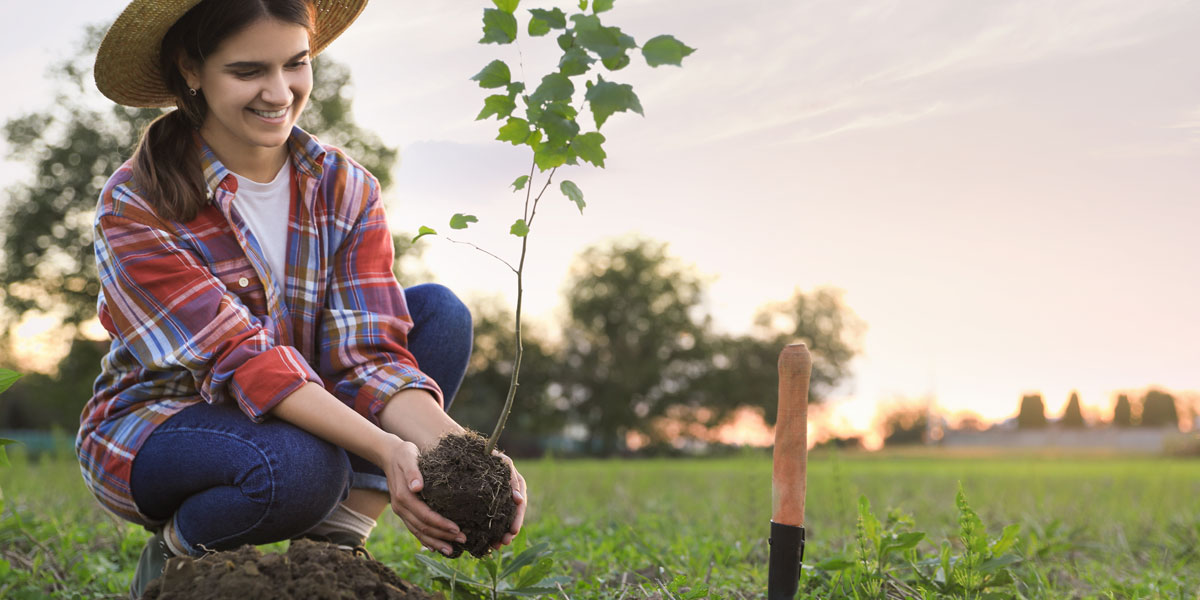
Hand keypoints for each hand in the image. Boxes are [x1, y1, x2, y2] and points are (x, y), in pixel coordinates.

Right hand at [378, 435, 465, 555]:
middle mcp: (400, 507)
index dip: (440, 524)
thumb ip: (413, 471)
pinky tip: (435, 547)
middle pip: (422, 527)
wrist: (390, 455)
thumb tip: (417, 486)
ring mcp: (401, 511)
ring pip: (418, 532)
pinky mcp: (404, 511)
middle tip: (463, 540)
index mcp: (403, 496)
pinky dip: (425, 539)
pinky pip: (414, 529)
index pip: (424, 515)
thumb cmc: (404, 454)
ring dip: (435, 542)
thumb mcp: (409, 457)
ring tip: (451, 550)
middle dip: (442, 536)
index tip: (457, 529)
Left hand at [492, 451, 527, 548]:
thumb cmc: (486, 453)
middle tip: (505, 542)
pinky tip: (489, 543)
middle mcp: (511, 492)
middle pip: (514, 514)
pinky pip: (494, 519)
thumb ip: (511, 478)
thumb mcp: (501, 462)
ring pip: (505, 519)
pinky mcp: (490, 503)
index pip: (520, 503)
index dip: (517, 518)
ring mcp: (501, 498)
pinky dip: (493, 531)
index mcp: (515, 482)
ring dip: (502, 533)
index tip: (513, 530)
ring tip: (497, 546)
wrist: (469, 452)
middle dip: (510, 529)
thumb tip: (519, 500)